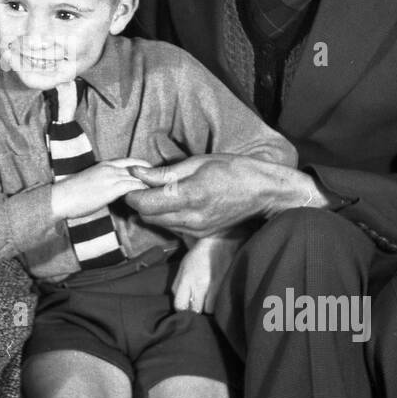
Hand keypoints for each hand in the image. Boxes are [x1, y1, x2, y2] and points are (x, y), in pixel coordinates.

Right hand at [51, 158, 150, 220]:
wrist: (61, 197)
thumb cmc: (71, 193)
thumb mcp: (90, 180)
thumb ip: (104, 181)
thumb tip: (113, 191)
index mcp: (104, 164)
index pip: (131, 161)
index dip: (144, 167)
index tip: (152, 175)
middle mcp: (110, 168)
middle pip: (139, 168)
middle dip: (151, 176)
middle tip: (162, 184)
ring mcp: (111, 177)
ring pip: (138, 178)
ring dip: (149, 186)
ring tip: (159, 194)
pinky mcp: (111, 189)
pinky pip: (133, 188)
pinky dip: (142, 192)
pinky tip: (147, 199)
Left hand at [126, 154, 313, 238]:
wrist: (264, 192)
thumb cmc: (233, 170)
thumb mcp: (198, 162)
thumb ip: (165, 172)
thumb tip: (137, 172)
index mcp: (190, 195)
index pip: (145, 203)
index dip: (132, 194)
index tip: (132, 182)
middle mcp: (191, 217)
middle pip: (148, 216)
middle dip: (140, 202)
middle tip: (142, 186)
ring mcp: (196, 229)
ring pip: (159, 223)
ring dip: (153, 210)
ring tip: (159, 192)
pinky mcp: (201, 235)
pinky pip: (173, 228)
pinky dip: (167, 216)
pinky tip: (175, 202)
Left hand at [172, 246, 215, 313]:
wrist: (219, 243)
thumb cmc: (198, 256)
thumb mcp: (182, 268)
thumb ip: (177, 286)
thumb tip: (179, 303)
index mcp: (186, 279)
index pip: (180, 305)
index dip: (181, 311)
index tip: (184, 310)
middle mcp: (199, 285)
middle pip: (195, 310)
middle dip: (193, 313)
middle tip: (195, 310)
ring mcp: (213, 287)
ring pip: (208, 311)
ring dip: (206, 311)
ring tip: (205, 307)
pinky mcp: (224, 287)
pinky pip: (219, 305)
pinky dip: (216, 307)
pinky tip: (215, 303)